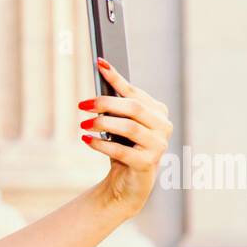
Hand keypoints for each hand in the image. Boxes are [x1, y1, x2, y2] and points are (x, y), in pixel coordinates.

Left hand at [79, 57, 172, 214]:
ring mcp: (158, 146)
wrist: (128, 183)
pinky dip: (101, 144)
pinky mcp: (147, 163)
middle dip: (106, 104)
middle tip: (83, 105)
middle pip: (134, 108)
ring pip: (129, 128)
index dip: (116, 78)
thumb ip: (115, 105)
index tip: (99, 64)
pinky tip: (86, 140)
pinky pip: (121, 150)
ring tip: (84, 124)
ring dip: (102, 124)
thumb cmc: (124, 148)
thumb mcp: (119, 124)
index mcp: (158, 112)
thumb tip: (99, 74)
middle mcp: (163, 126)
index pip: (134, 92)